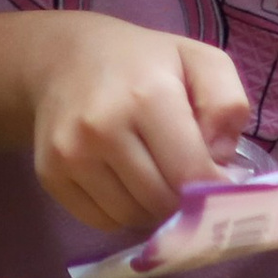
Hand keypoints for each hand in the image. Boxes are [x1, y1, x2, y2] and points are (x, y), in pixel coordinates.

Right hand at [27, 12, 251, 230]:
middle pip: (162, 203)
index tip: (219, 181)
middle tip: (184, 177)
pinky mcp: (49, 173)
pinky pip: (102, 221)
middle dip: (182, 200)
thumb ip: (227, 105)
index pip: (192, 175)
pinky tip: (123, 180)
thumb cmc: (141, 62)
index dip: (214, 189)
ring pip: (132, 218)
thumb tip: (220, 164)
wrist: (62, 56)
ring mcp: (71, 153)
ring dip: (151, 209)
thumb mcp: (198, 60)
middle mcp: (102, 126)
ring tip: (152, 174)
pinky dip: (121, 212)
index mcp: (147, 95)